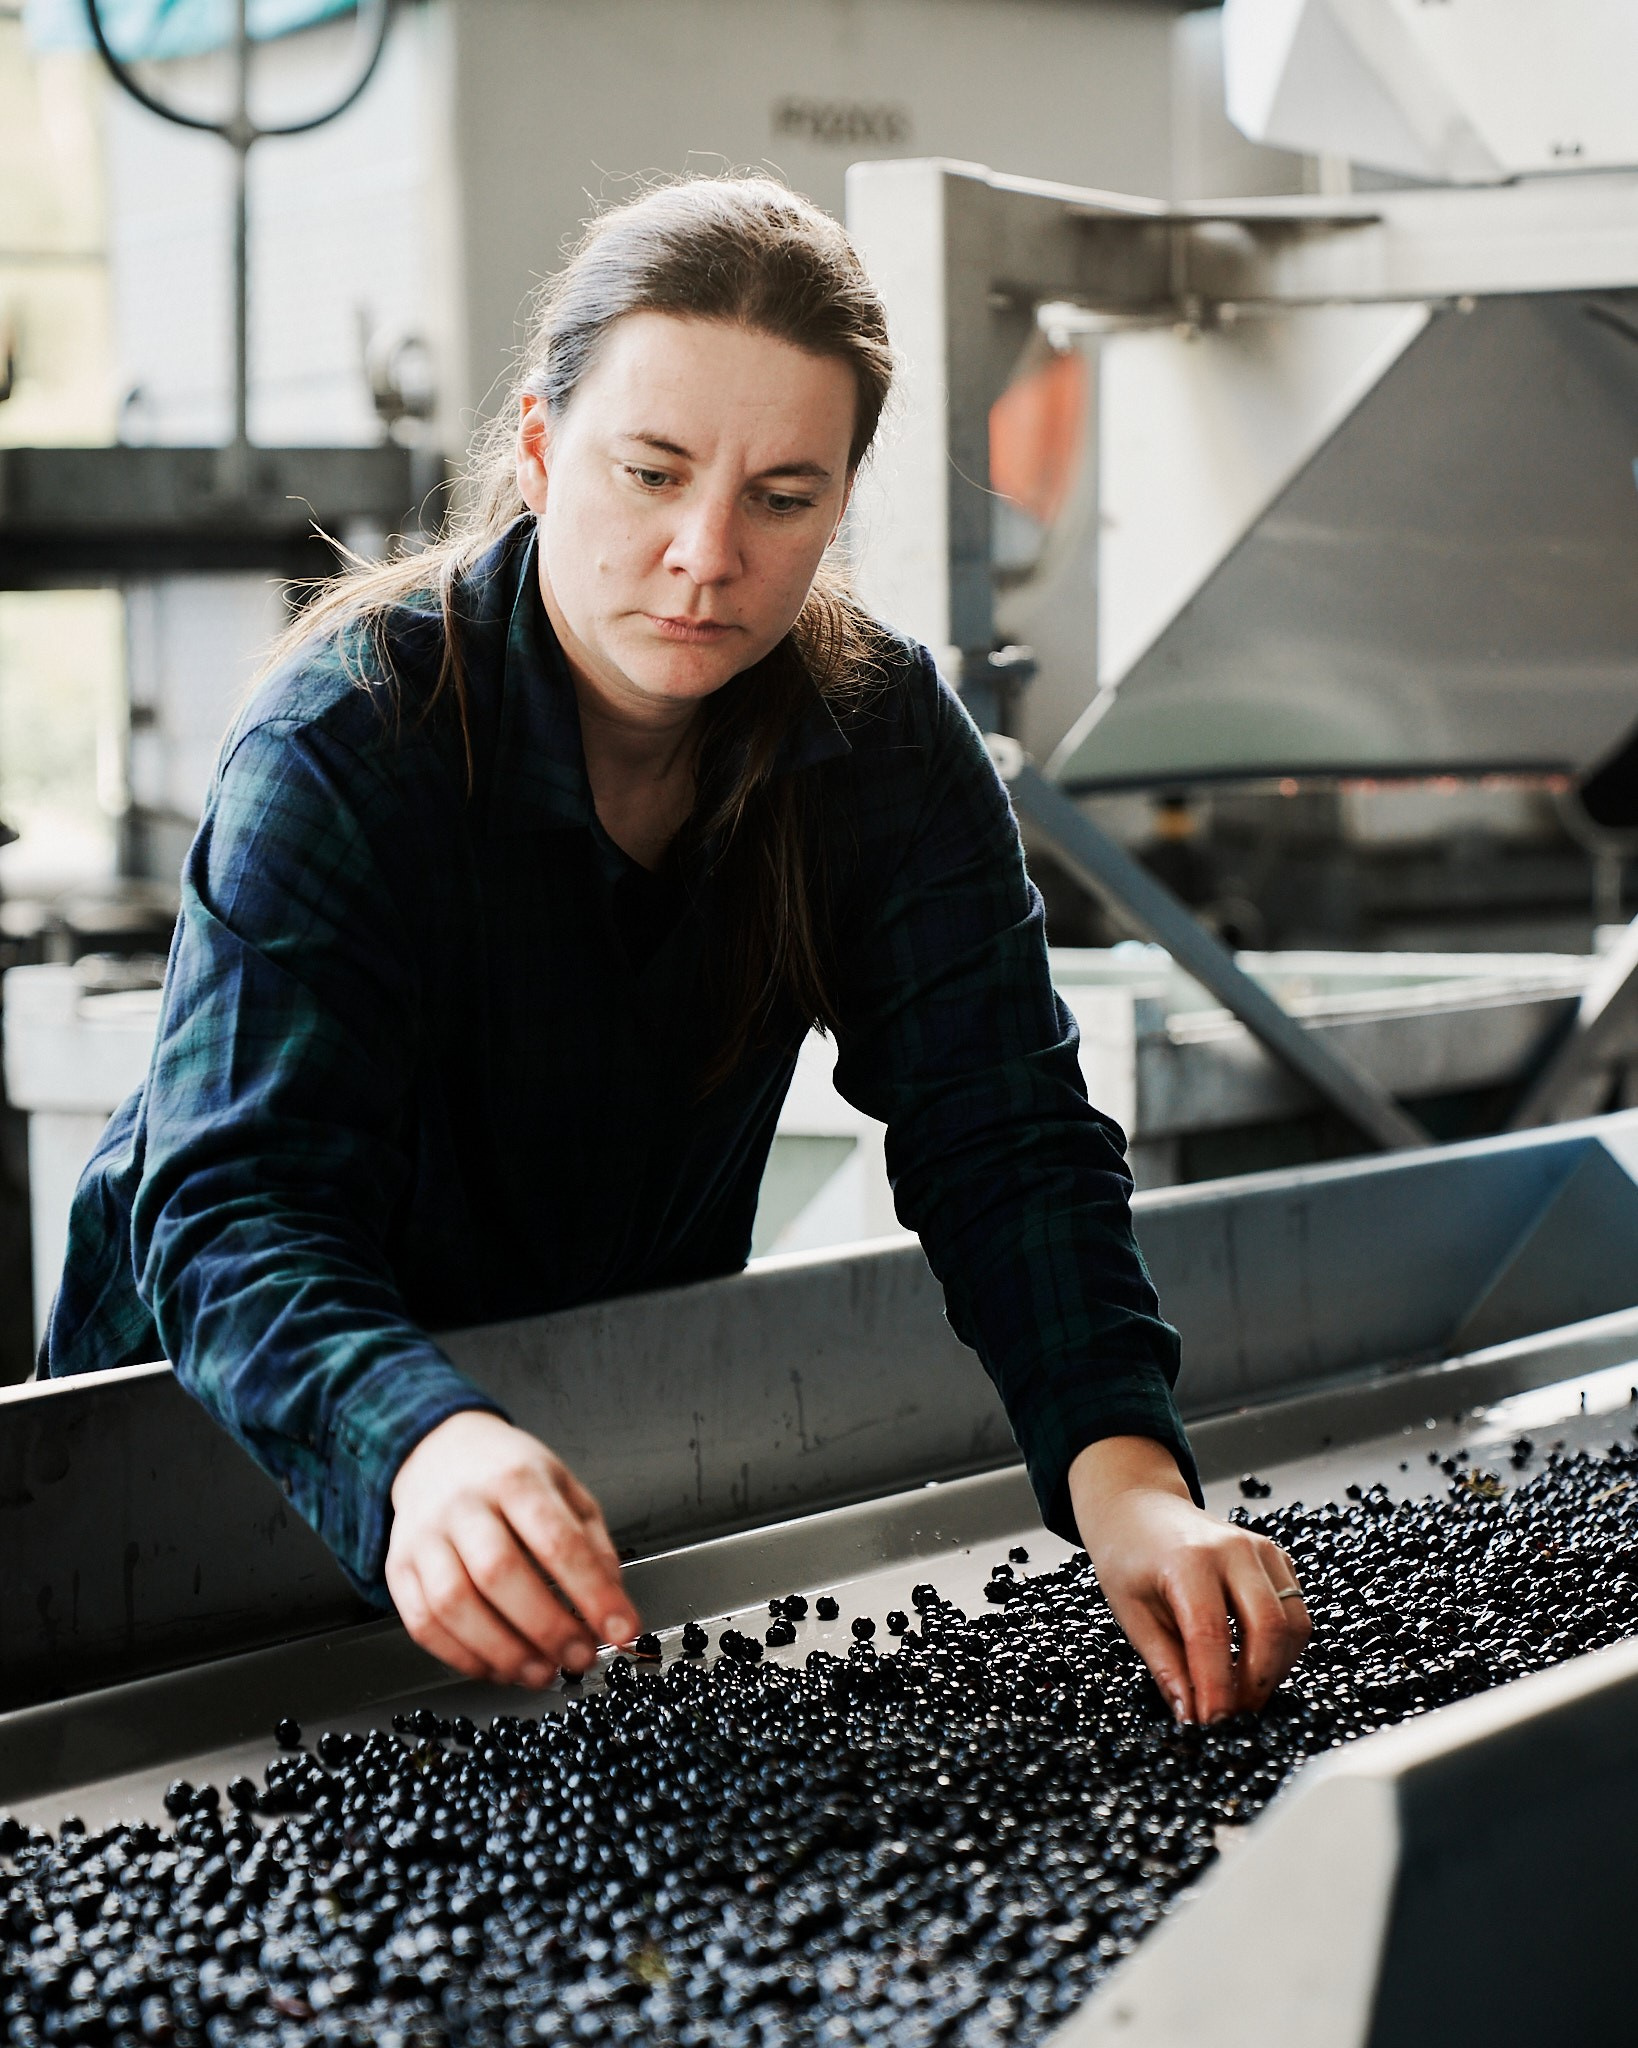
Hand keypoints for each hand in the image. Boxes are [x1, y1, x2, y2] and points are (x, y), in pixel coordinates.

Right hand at [386, 1410, 637, 1687]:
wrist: (439, 1451)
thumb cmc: (508, 1475)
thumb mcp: (564, 1488)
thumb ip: (592, 1544)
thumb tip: (612, 1606)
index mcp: (515, 1478)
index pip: (557, 1540)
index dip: (593, 1593)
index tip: (621, 1629)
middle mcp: (464, 1505)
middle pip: (499, 1574)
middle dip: (547, 1628)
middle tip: (580, 1657)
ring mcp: (424, 1537)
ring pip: (454, 1605)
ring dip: (503, 1652)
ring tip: (541, 1672)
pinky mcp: (398, 1568)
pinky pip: (423, 1624)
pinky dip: (462, 1657)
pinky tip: (496, 1667)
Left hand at [1068, 1435, 1309, 1723]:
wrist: (1140, 1508)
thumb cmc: (1129, 1557)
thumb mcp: (1132, 1613)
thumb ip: (1166, 1666)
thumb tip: (1191, 1716)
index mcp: (1189, 1560)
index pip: (1212, 1636)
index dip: (1216, 1688)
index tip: (1211, 1724)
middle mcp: (1233, 1549)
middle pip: (1269, 1629)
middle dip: (1255, 1684)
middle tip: (1232, 1717)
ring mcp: (1261, 1549)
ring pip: (1293, 1624)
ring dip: (1274, 1670)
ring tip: (1241, 1695)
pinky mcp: (1277, 1557)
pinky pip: (1296, 1611)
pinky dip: (1282, 1648)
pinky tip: (1253, 1664)